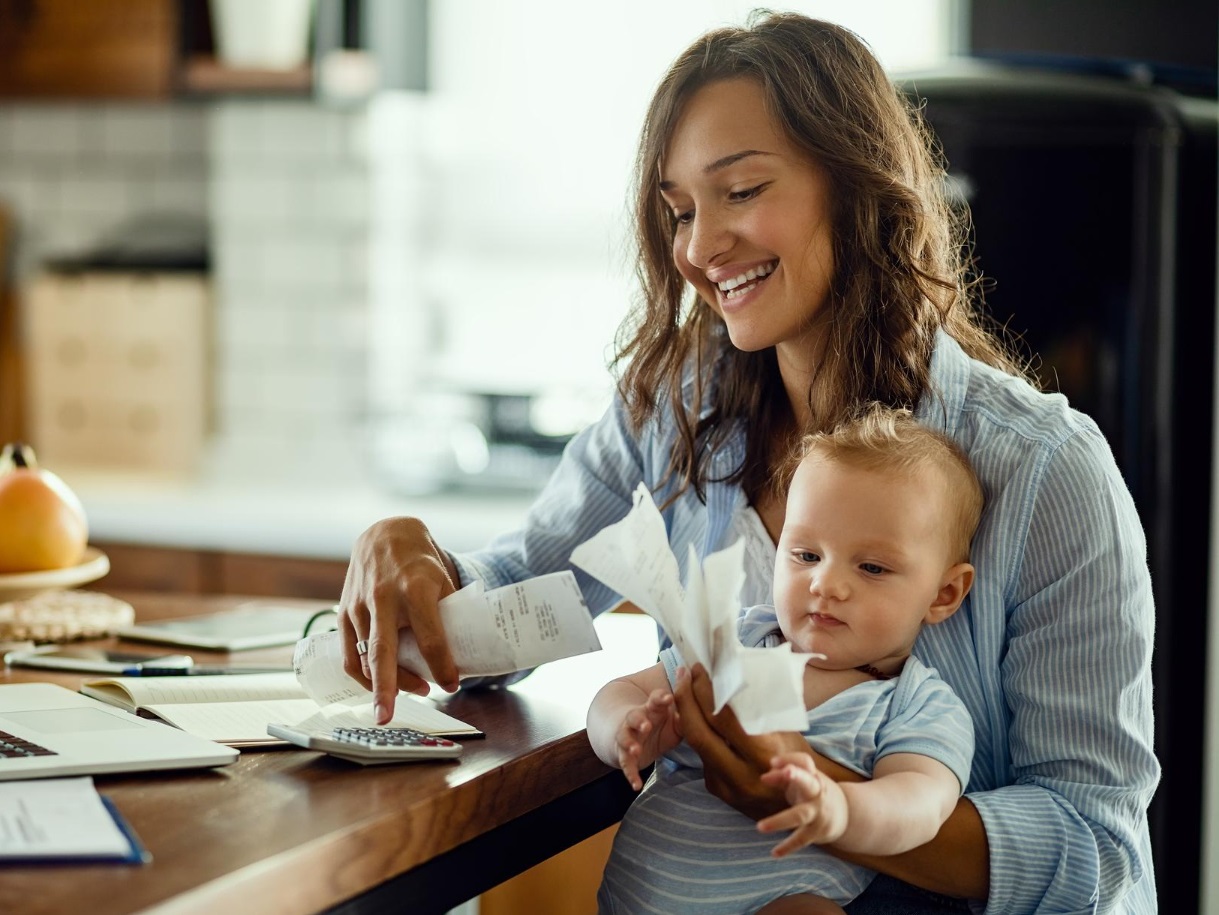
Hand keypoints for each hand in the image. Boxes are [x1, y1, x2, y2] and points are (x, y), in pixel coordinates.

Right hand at [338, 516, 459, 722]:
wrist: (386, 535)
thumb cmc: (420, 563)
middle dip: (386, 687)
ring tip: (408, 694)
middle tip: (387, 718)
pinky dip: (363, 676)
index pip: (430, 636)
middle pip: (383, 651)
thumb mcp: (443, 580)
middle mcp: (383, 597)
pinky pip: (349, 655)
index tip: (454, 683)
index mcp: (415, 588)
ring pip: (366, 658)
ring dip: (385, 684)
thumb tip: (464, 657)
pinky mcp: (343, 612)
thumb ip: (450, 616)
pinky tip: (379, 686)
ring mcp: (359, 605)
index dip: (442, 665)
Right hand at [614, 689, 675, 789]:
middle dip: (639, 721)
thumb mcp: (675, 723)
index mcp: (652, 709)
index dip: (660, 698)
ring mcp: (629, 736)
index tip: (668, 698)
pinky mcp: (624, 755)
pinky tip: (636, 785)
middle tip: (646, 726)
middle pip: (634, 716)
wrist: (634, 737)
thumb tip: (704, 718)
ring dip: (629, 743)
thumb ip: (685, 720)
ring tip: (635, 750)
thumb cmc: (660, 726)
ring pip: (624, 737)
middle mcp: (637, 720)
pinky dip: (630, 774)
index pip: (654, 699)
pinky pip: (625, 764)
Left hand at [673, 664, 813, 819]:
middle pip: (699, 733)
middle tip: (682, 673)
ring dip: (686, 715)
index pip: (723, 719)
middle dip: (685, 699)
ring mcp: (728, 787)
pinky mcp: (718, 792)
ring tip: (685, 688)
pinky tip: (696, 715)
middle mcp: (743, 775)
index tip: (698, 669)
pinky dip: (698, 734)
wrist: (802, 802)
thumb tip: (730, 675)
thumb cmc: (797, 756)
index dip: (706, 691)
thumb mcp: (786, 730)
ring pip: (696, 746)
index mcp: (763, 756)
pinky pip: (702, 757)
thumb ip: (758, 711)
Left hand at [757, 752, 848, 856]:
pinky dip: (788, 847)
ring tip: (759, 827)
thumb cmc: (814, 791)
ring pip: (800, 816)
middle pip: (807, 782)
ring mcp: (818, 813)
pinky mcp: (817, 831)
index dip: (789, 759)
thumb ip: (783, 775)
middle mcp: (817, 792)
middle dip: (796, 776)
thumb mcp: (803, 780)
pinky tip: (774, 853)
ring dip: (780, 821)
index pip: (803, 762)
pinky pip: (801, 840)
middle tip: (786, 772)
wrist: (847, 814)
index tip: (773, 762)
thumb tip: (765, 775)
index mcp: (813, 775)